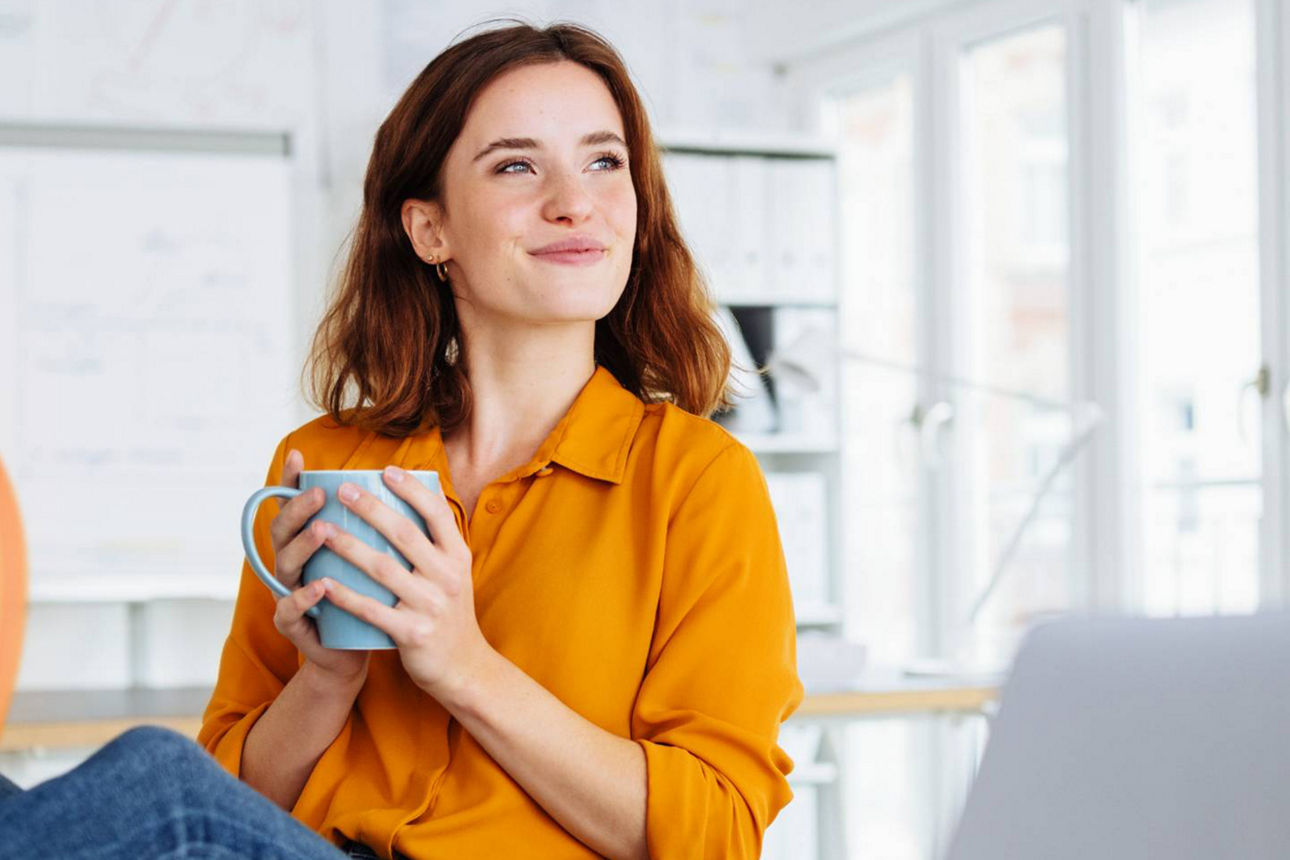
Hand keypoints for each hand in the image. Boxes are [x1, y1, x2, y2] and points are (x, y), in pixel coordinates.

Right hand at [267, 448, 370, 688]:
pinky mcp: (295, 626)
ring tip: (321, 530)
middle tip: (321, 493)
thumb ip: (378, 526)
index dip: (291, 482)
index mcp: (310, 543)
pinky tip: (321, 585)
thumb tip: (407, 480)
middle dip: (298, 509)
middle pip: (284, 529)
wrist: (357, 651)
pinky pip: (291, 610)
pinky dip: (304, 597)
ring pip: (285, 565)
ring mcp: (290, 593)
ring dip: (303, 546)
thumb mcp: (374, 557)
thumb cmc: (369, 597)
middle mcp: (295, 564)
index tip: (299, 456)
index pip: (296, 507)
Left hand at [316, 464, 493, 704]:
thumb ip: (436, 543)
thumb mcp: (454, 573)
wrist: (463, 666)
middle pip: (405, 534)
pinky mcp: (412, 633)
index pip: (437, 513)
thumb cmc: (449, 612)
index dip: (412, 489)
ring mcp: (430, 605)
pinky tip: (322, 583)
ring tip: (322, 530)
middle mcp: (447, 576)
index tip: (386, 471)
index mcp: (458, 556)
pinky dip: (345, 595)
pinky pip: (372, 609)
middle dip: (371, 508)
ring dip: (349, 546)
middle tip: (342, 490)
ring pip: (383, 568)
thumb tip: (415, 498)